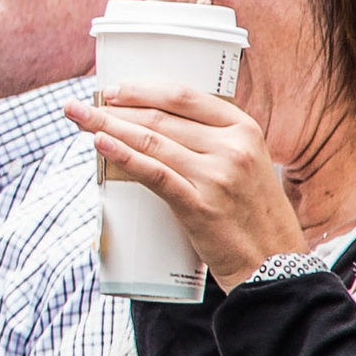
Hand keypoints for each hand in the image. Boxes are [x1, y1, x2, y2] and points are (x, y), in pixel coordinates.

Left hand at [65, 81, 306, 288]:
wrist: (275, 266)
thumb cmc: (255, 217)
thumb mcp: (249, 165)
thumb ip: (216, 143)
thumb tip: (162, 126)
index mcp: (244, 129)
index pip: (185, 96)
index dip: (143, 89)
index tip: (115, 91)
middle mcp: (232, 147)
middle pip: (161, 117)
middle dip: (115, 108)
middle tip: (83, 106)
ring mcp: (216, 176)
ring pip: (151, 141)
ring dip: (108, 127)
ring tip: (80, 120)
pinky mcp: (199, 206)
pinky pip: (154, 174)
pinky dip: (123, 156)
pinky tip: (100, 143)